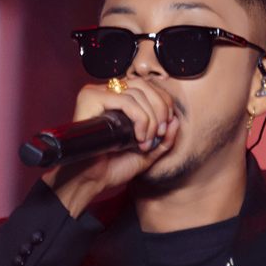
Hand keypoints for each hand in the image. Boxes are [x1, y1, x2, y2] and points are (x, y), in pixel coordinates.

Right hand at [41, 76, 179, 215]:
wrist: (90, 180)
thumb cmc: (112, 167)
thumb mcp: (147, 153)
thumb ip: (164, 139)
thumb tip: (176, 120)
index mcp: (118, 101)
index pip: (148, 87)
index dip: (163, 104)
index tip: (163, 130)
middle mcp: (107, 93)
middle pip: (144, 85)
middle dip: (160, 110)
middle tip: (158, 135)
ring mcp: (97, 93)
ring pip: (137, 92)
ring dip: (149, 119)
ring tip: (144, 142)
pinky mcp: (90, 98)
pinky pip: (125, 100)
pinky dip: (139, 118)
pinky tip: (137, 137)